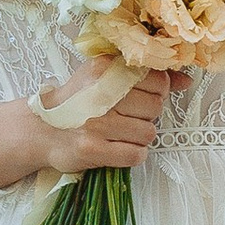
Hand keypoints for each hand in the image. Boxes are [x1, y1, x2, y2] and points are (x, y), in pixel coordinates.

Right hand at [0, 64, 171, 189]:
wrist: (40, 129)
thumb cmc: (77, 101)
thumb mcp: (105, 77)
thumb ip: (145, 76)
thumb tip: (185, 80)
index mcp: (105, 69)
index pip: (157, 80)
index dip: (157, 92)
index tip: (143, 96)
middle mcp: (101, 94)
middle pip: (155, 108)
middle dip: (146, 116)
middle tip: (125, 117)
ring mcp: (96, 123)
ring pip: (148, 133)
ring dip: (138, 137)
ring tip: (118, 133)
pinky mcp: (92, 150)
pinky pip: (135, 155)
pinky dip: (132, 154)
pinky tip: (116, 148)